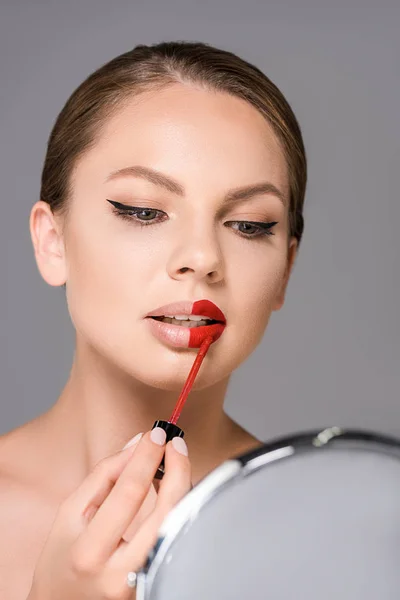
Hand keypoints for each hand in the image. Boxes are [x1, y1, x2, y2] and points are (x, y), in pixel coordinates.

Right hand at [27, 428, 191, 598]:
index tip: (155, 435)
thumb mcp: (70, 514)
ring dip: (182, 486)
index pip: (128, 492)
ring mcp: (141, 583)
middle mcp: (119, 573)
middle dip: (176, 468)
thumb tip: (136, 444)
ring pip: (178, 525)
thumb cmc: (62, 559)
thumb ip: (103, 477)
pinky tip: (173, 489)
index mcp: (89, 550)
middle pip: (164, 510)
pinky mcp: (155, 584)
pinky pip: (176, 537)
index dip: (145, 458)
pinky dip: (178, 507)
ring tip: (175, 462)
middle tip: (175, 443)